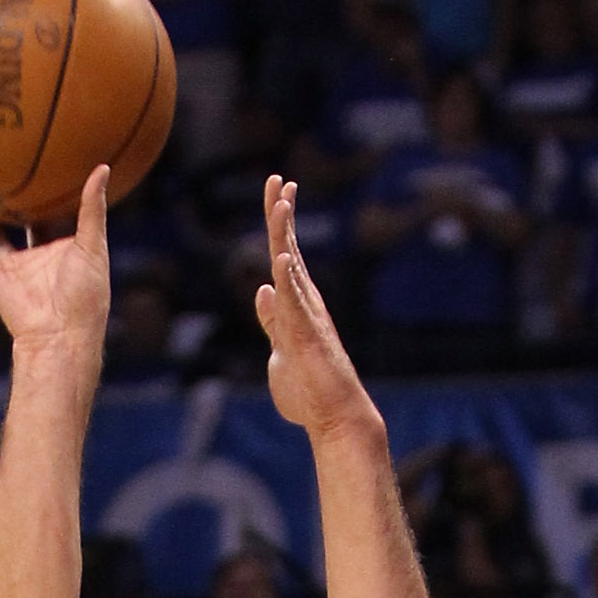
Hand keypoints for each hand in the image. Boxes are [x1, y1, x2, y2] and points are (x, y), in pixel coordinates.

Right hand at [0, 162, 110, 347]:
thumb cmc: (84, 295)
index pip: (60, 218)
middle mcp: (37, 257)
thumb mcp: (93, 244)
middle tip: (17, 178)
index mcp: (63, 250)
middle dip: (23, 207)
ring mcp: (13, 266)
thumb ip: (93, 207)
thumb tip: (102, 167)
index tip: (56, 170)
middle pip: (26, 225)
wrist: (60, 333)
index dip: (57, 198)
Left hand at [253, 175, 378, 444]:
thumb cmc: (309, 392)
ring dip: (285, 237)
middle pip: (289, 251)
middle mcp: (306, 304)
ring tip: (281, 203)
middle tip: (278, 179)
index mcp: (297, 306)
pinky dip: (288, 282)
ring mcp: (308, 319)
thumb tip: (262, 291)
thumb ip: (272, 322)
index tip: (278, 193)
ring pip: (292, 270)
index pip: (284, 257)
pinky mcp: (309, 339)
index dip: (279, 226)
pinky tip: (282, 258)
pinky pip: (295, 307)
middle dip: (282, 215)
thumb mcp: (280, 352)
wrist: (336, 418)